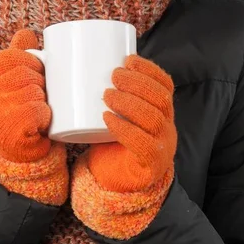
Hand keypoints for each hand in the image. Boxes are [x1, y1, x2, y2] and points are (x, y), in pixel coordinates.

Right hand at [0, 28, 57, 161]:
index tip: (38, 77)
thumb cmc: (17, 116)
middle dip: (41, 84)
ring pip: (34, 90)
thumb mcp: (11, 85)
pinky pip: (37, 109)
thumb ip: (16, 58)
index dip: (32, 64)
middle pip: (25, 73)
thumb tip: (26, 32)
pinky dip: (46, 116)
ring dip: (45, 101)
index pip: (12, 57)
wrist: (16, 161)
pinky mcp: (8, 130)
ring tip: (40, 111)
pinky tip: (41, 124)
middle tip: (42, 98)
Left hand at [86, 53, 176, 191]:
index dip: (149, 69)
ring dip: (129, 102)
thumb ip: (108, 92)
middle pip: (161, 98)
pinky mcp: (151, 165)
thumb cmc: (112, 142)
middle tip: (113, 75)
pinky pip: (144, 144)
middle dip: (137, 82)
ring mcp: (162, 146)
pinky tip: (107, 118)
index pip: (165, 85)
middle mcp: (167, 127)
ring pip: (153, 118)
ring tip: (107, 95)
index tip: (128, 59)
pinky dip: (124, 128)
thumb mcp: (116, 113)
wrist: (116, 184)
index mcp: (161, 111)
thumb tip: (77, 63)